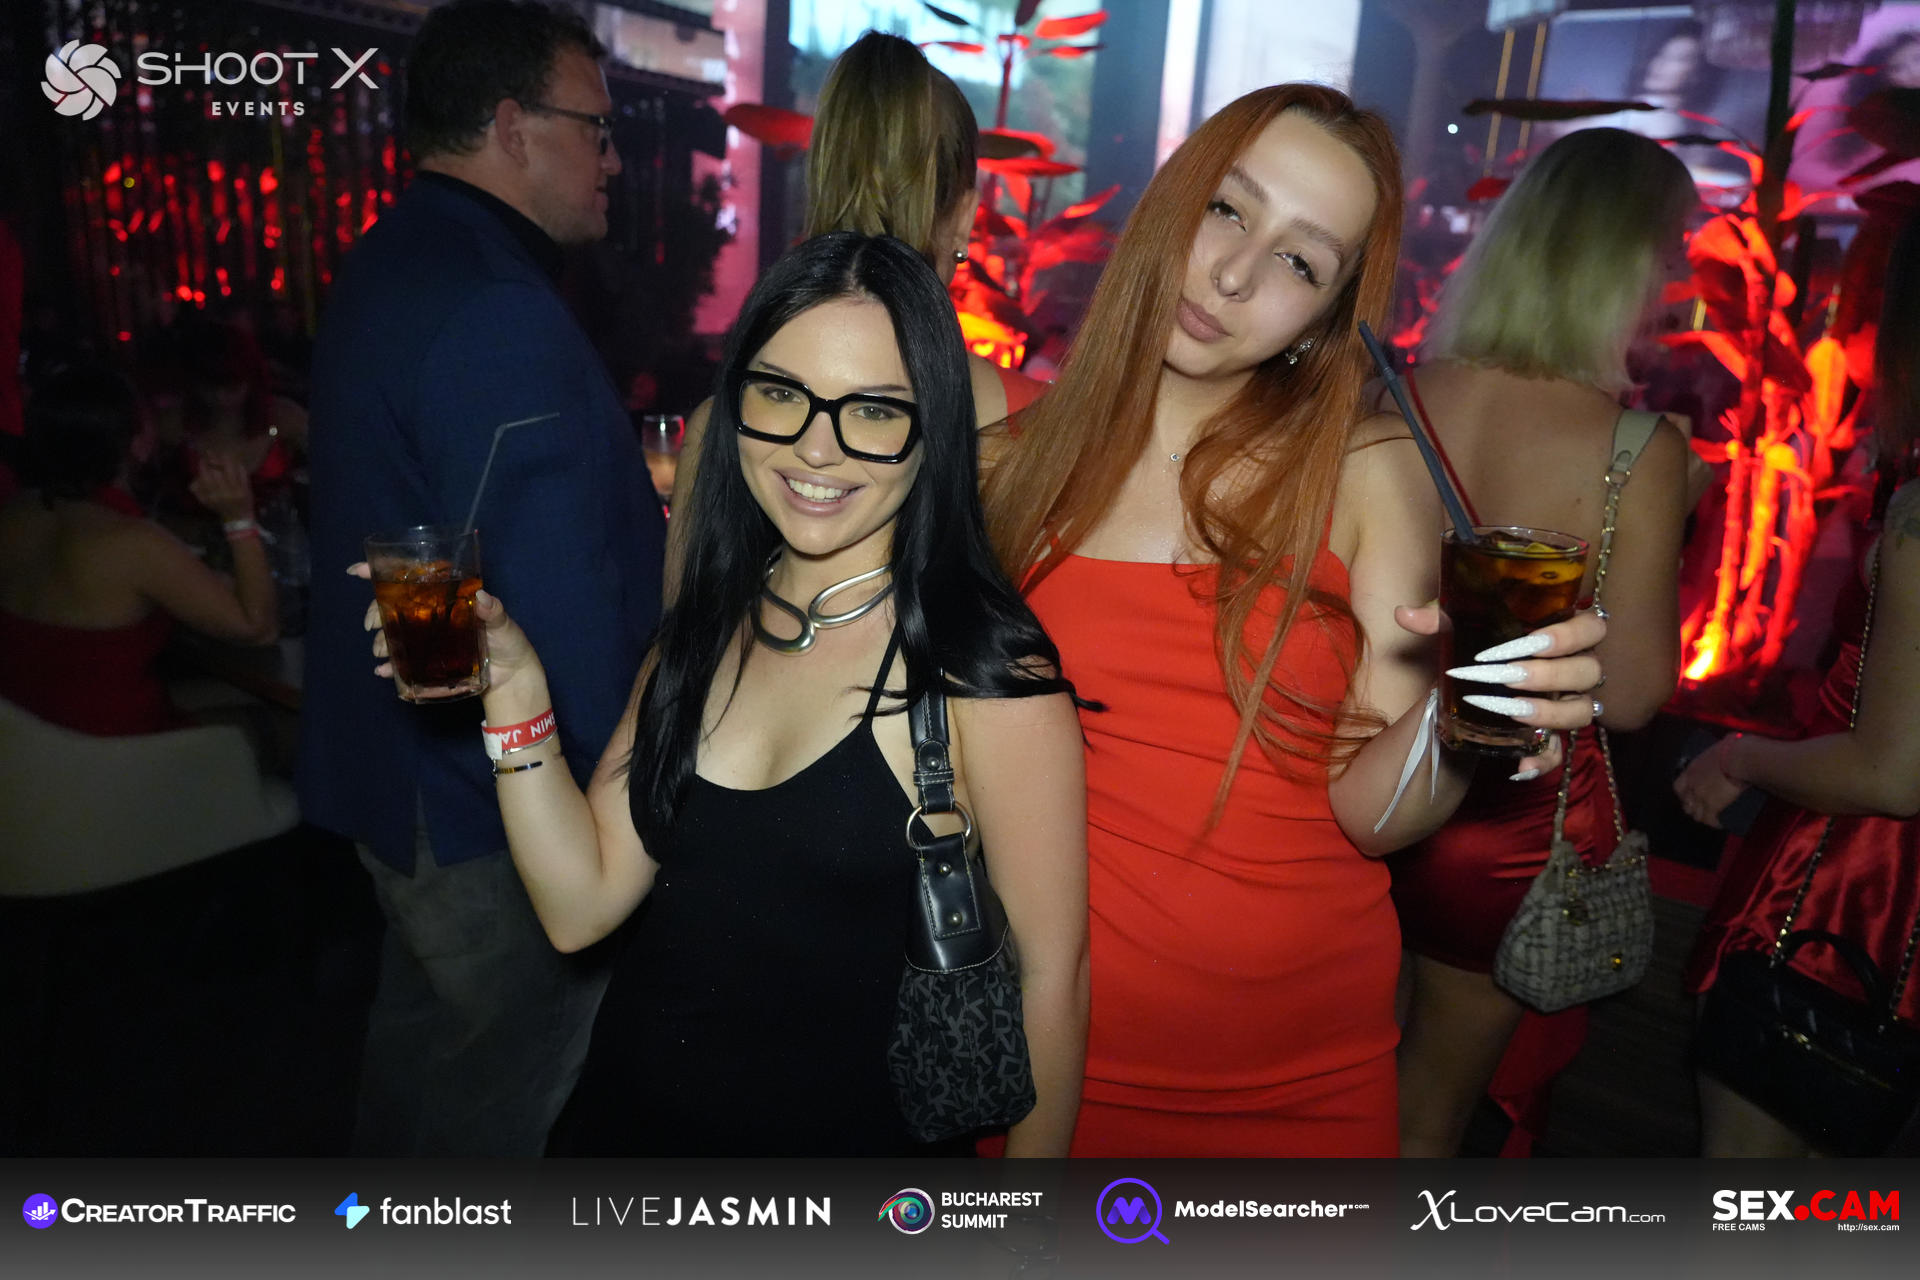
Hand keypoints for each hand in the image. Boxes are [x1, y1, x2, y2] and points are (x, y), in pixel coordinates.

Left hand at [188, 451, 254, 522]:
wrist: (237, 517)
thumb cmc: (244, 501)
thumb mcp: (248, 487)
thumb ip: (241, 473)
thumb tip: (232, 459)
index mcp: (237, 489)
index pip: (228, 470)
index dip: (223, 460)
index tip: (221, 454)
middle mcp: (224, 493)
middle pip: (213, 473)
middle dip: (210, 462)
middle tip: (208, 455)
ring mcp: (212, 498)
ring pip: (203, 479)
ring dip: (201, 469)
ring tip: (202, 462)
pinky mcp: (205, 501)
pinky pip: (196, 489)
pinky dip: (196, 481)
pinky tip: (199, 477)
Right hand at [347, 563, 542, 692]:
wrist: (512, 677)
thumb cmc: (509, 642)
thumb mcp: (504, 624)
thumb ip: (494, 612)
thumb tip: (483, 597)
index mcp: (447, 598)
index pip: (414, 578)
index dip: (384, 572)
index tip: (359, 571)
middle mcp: (433, 615)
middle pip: (394, 605)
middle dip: (376, 611)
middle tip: (372, 625)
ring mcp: (429, 638)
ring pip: (395, 633)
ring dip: (382, 641)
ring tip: (381, 652)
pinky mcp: (430, 661)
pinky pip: (404, 662)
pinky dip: (391, 668)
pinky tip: (384, 672)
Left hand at [1403, 603, 1606, 778]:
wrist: (1485, 679)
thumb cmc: (1484, 644)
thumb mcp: (1463, 627)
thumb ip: (1439, 618)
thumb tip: (1404, 615)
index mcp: (1563, 635)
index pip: (1592, 629)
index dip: (1569, 635)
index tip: (1531, 641)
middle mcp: (1575, 669)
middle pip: (1588, 671)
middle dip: (1550, 674)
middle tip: (1509, 676)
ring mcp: (1568, 703)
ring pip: (1581, 711)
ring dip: (1550, 713)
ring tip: (1513, 711)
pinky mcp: (1553, 735)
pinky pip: (1558, 753)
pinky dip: (1542, 761)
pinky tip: (1519, 766)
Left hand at [1675, 737, 1745, 828]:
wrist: (1739, 758)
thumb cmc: (1732, 747)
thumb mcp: (1718, 749)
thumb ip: (1716, 754)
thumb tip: (1727, 747)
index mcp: (1691, 770)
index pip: (1678, 787)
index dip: (1684, 794)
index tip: (1691, 796)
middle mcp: (1691, 785)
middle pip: (1685, 803)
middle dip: (1692, 807)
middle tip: (1702, 809)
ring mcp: (1700, 797)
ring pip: (1696, 814)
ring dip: (1703, 816)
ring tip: (1712, 818)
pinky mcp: (1712, 806)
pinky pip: (1710, 820)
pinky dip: (1715, 823)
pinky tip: (1721, 824)